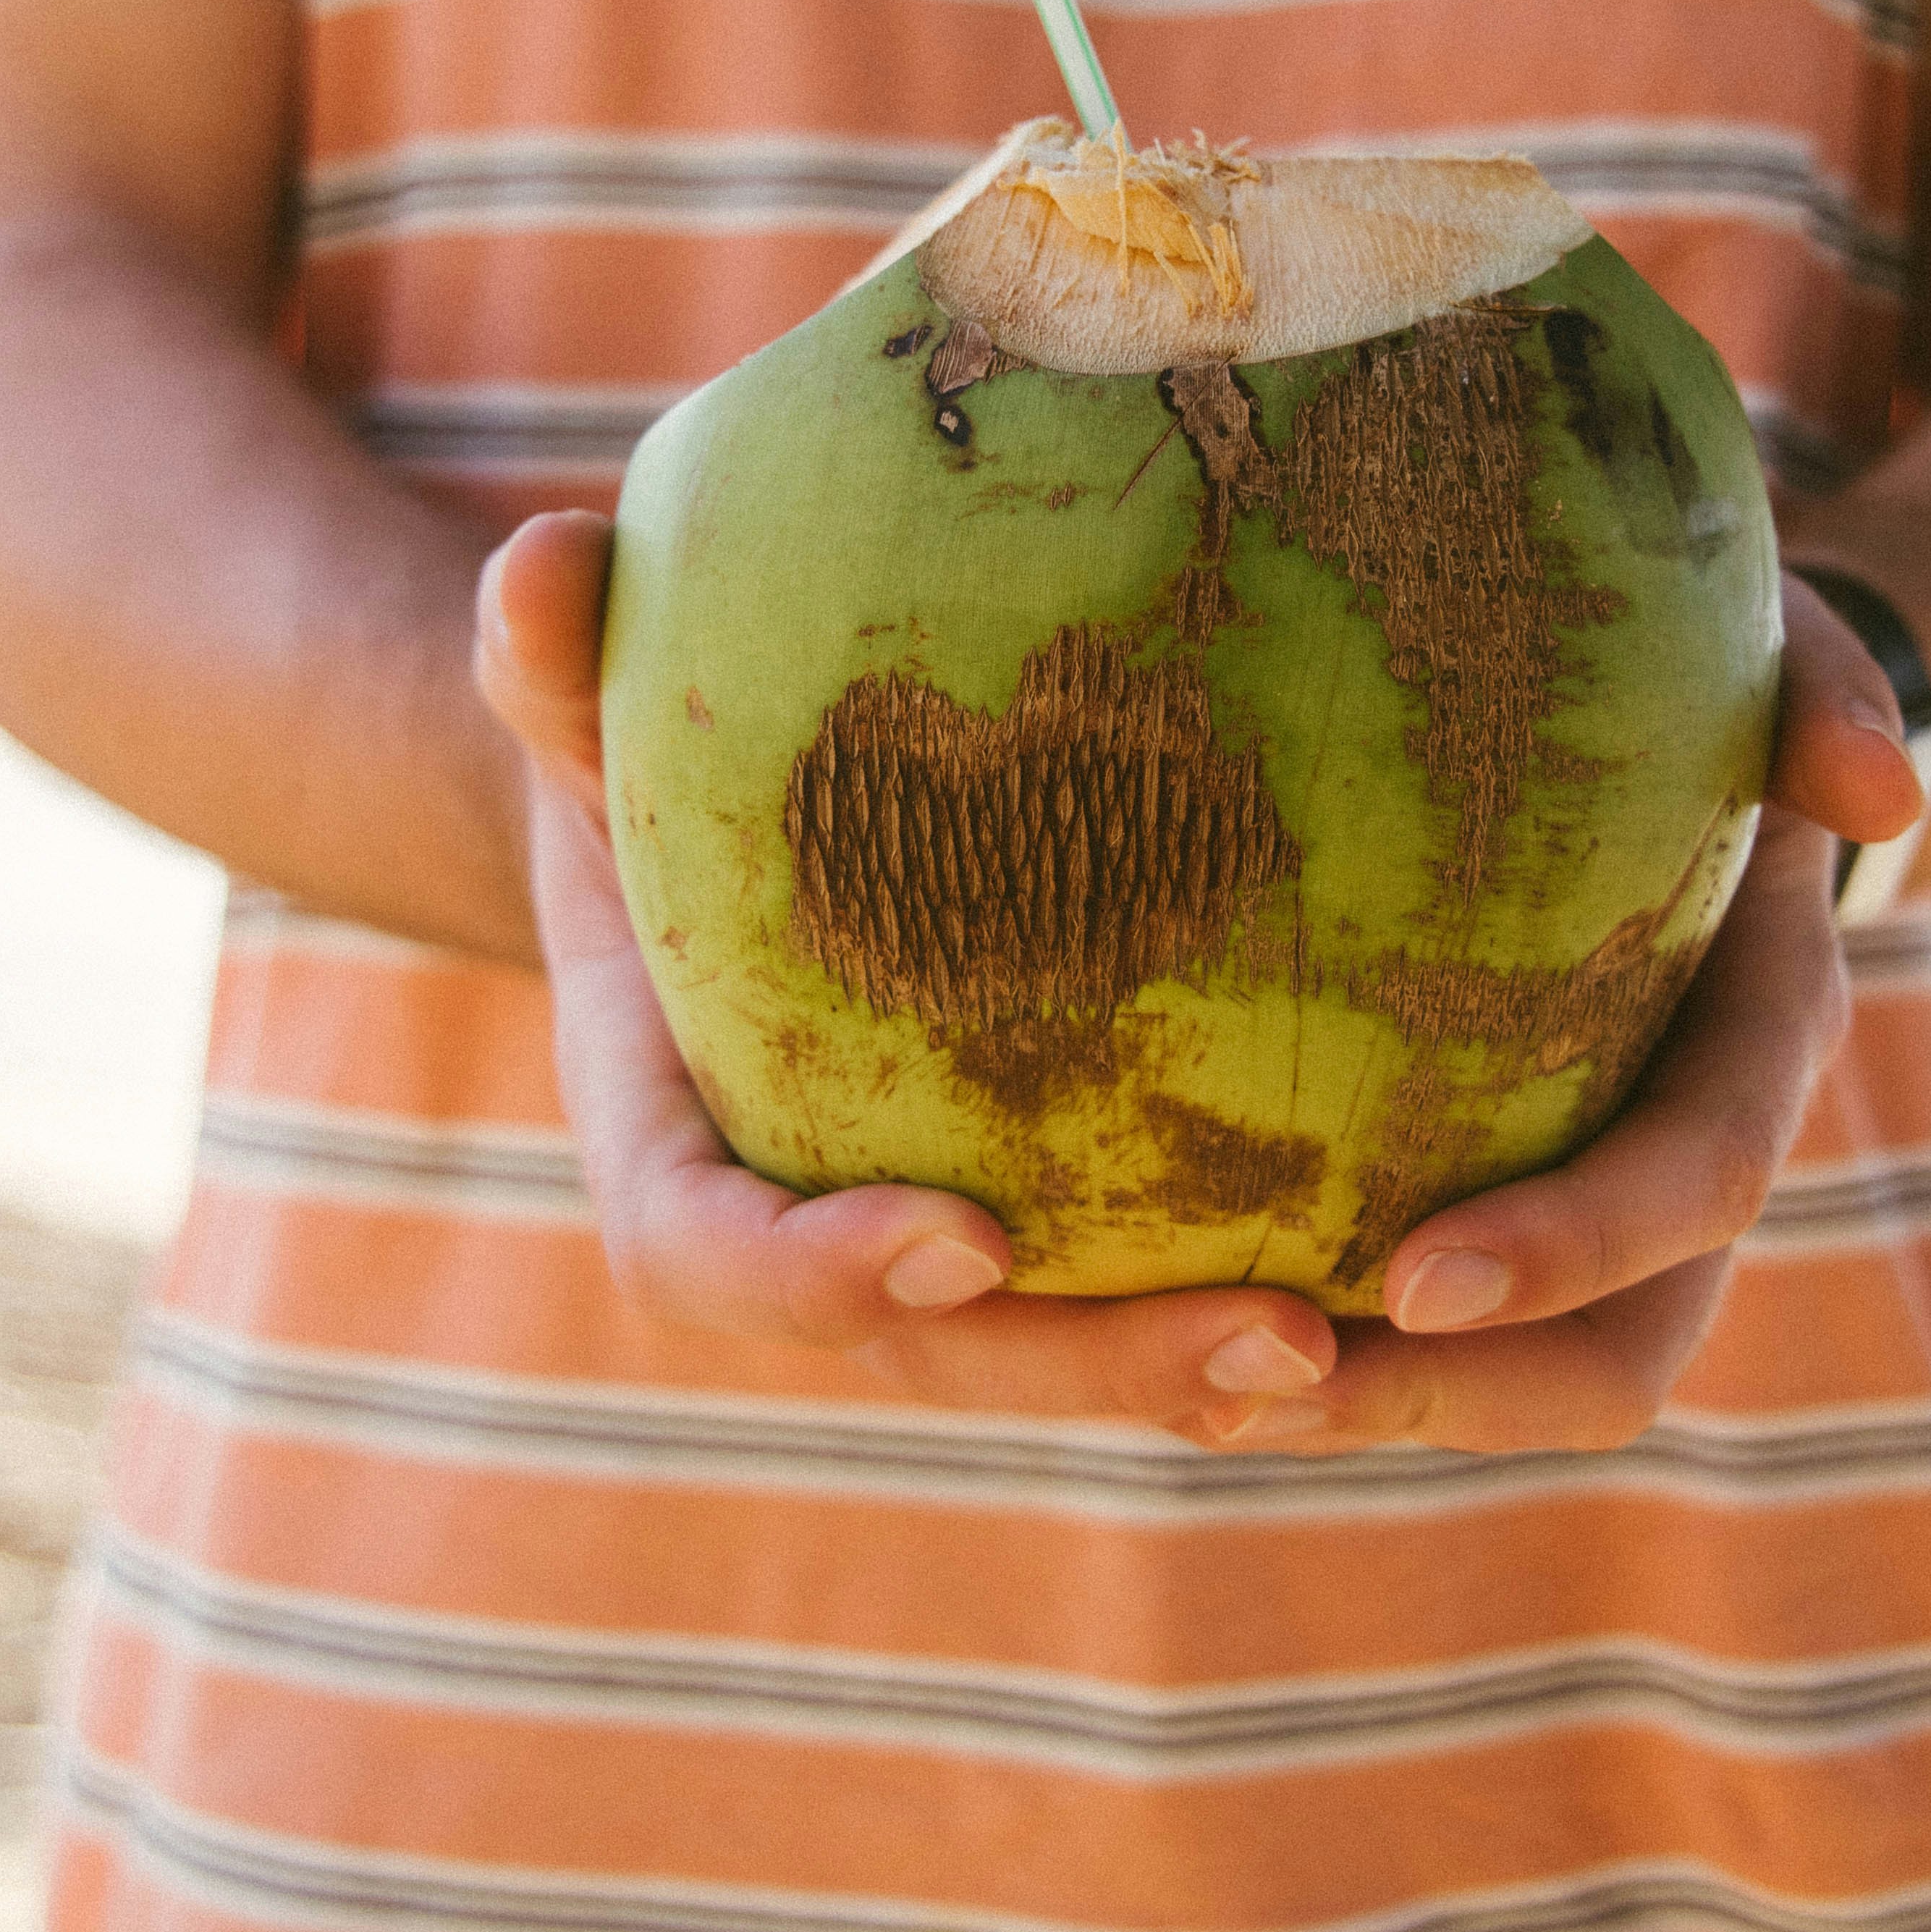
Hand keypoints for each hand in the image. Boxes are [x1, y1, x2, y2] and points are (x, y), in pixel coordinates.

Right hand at [475, 514, 1342, 1427]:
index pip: (710, 1255)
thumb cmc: (627, 760)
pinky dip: (1224, 1301)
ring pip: (1045, 1357)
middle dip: (1095, 1369)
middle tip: (1279, 1341)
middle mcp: (789, 1234)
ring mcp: (908, 1248)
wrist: (681, 842)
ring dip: (1191, 1371)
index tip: (969, 1234)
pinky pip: (1113, 1293)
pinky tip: (1391, 1295)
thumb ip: (554, 659)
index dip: (824, 1275)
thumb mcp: (580, 710)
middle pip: (932, 1352)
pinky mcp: (1016, 1227)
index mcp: (664, 1142)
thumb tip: (539, 560)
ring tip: (1354, 1348)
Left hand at [1219, 572, 1920, 1455]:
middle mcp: (1687, 1154)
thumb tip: (1880, 784)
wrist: (1691, 733)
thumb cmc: (1707, 667)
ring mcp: (1594, 1202)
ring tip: (1190, 1396)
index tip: (1414, 1274)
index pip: (1699, 1179)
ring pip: (1512, 1385)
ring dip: (1363, 1411)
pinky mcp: (1492, 1197)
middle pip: (1613, 1358)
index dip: (1579, 1243)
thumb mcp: (1771, 643)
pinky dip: (1310, 1350)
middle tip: (1260, 1388)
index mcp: (1762, 1034)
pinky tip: (1155, 1334)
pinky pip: (1421, 1327)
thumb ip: (1825, 691)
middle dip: (1451, 1401)